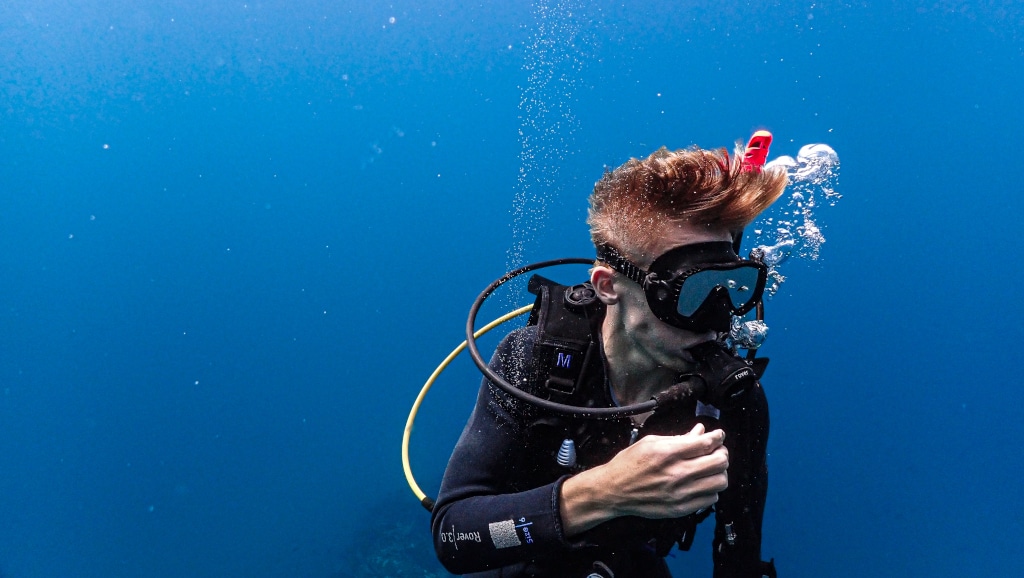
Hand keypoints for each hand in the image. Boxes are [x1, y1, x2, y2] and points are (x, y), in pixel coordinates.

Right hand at [559, 423, 728, 535]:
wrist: (614, 490)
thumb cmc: (629, 464)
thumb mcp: (651, 442)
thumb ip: (679, 437)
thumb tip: (700, 431)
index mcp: (668, 453)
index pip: (706, 443)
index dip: (717, 437)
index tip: (719, 436)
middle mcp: (676, 474)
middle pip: (718, 462)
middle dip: (722, 453)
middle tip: (717, 450)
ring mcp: (680, 494)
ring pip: (719, 482)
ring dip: (719, 472)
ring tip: (711, 468)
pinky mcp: (680, 508)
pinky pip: (710, 499)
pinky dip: (711, 489)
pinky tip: (702, 483)